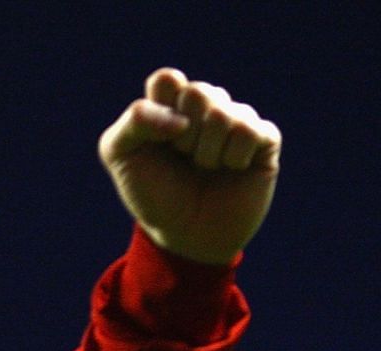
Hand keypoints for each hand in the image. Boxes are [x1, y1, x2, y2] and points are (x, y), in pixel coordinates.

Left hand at [99, 67, 280, 265]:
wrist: (185, 236)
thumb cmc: (152, 194)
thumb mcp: (121, 156)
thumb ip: (134, 122)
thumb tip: (181, 118)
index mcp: (169, 104)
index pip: (167, 79)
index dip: (160, 109)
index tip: (158, 139)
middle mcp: (204, 107)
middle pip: (198, 93)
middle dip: (183, 135)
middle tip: (181, 157)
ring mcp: (236, 120)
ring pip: (224, 113)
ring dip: (207, 152)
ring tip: (205, 168)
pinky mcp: (264, 139)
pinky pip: (252, 131)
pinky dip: (234, 157)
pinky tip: (232, 169)